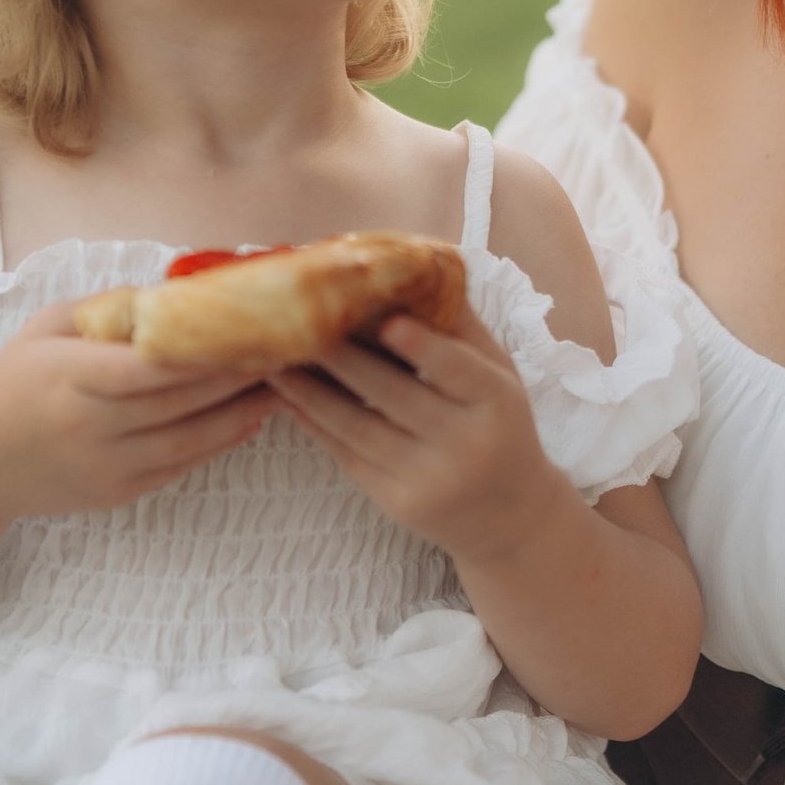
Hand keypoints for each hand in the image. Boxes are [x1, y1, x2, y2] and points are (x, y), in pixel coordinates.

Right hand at [0, 302, 273, 529]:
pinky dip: (222, 439)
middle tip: (287, 346)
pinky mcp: (120, 493)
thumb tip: (176, 292)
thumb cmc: (15, 380)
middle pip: (183, 400)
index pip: (152, 364)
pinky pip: (184, 464)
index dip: (206, 350)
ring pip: (193, 438)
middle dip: (240, 374)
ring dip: (244, 410)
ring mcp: (108, 465)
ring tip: (283, 380)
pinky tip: (251, 415)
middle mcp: (91, 425)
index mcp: (70, 375)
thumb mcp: (47, 328)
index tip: (251, 326)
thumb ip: (108, 310)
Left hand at [267, 309, 560, 564]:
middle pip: (395, 396)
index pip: (459, 371)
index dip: (424, 348)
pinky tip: (288, 398)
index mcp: (497, 403)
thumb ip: (461, 330)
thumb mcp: (500, 377)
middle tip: (300, 323)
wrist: (508, 515)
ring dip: (311, 391)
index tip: (388, 321)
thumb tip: (418, 270)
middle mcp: (465, 444)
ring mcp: (428, 478)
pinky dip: (314, 424)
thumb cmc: (500, 426)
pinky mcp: (397, 502)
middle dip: (343, 358)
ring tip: (276, 359)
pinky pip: (347, 456)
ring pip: (359, 427)